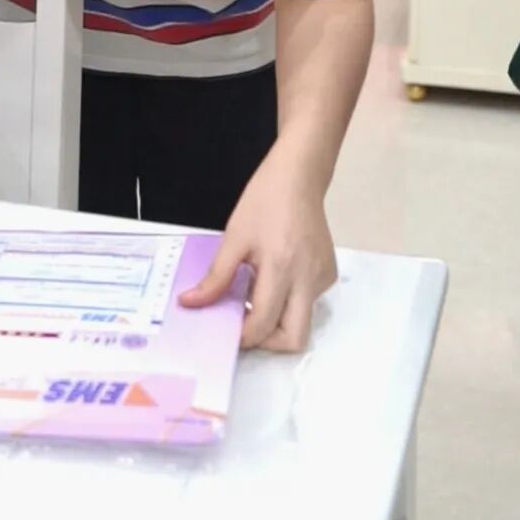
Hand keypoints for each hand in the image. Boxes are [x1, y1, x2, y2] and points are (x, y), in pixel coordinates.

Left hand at [180, 147, 336, 351]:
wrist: (299, 176)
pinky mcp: (329, 272)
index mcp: (281, 268)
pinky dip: (289, 301)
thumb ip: (215, 277)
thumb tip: (190, 303)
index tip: (224, 329)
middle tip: (245, 326)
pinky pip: (309, 302)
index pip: (263, 324)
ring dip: (278, 321)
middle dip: (268, 343)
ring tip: (256, 294)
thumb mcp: (234, 238)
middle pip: (294, 339)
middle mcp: (308, 279)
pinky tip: (274, 278)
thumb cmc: (263, 201)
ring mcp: (323, 277)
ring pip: (303, 322)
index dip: (241, 336)